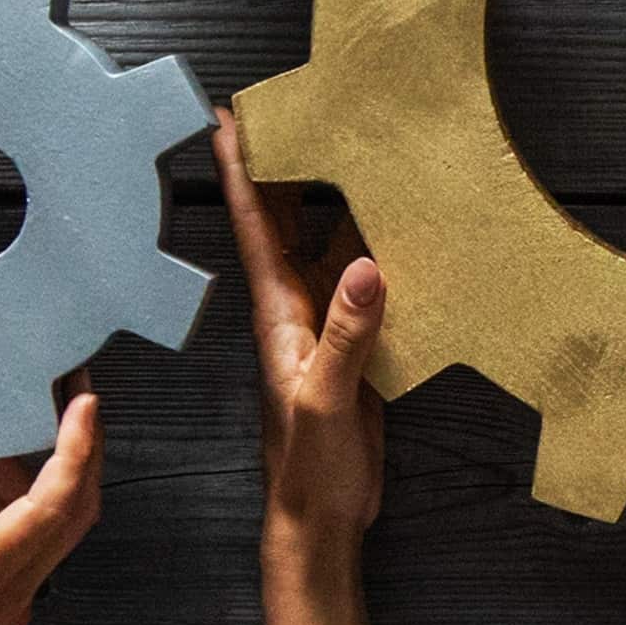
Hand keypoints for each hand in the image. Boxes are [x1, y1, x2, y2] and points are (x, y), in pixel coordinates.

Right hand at [0, 394, 101, 624]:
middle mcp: (10, 590)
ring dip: (18, 465)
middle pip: (72, 505)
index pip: (54, 504)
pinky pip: (22, 536)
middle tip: (55, 392)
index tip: (83, 401)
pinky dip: (3, 495)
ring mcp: (11, 599)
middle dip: (73, 441)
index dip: (76, 447)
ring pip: (46, 517)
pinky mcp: (0, 603)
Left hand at [214, 110, 388, 624]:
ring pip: (325, 241)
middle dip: (282, 163)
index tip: (229, 118)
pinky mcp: (353, 341)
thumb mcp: (326, 399)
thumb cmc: (308, 469)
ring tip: (348, 142)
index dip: (241, 171)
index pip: (255, 226)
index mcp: (279, 313)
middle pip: (285, 220)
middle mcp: (296, 307)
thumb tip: (367, 264)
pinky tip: (396, 220)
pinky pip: (360, 275)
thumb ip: (346, 335)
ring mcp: (323, 323)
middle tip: (292, 104)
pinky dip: (373, 240)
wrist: (320, 520)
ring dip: (331, 194)